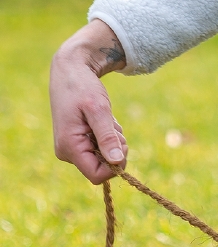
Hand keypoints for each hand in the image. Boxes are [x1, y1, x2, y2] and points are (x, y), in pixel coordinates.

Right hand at [50, 19, 128, 182]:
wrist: (71, 70)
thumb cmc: (83, 86)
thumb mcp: (98, 110)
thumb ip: (107, 136)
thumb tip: (116, 161)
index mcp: (69, 147)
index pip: (97, 176)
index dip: (115, 166)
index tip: (121, 144)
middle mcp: (67, 152)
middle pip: (103, 167)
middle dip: (114, 148)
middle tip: (112, 126)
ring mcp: (72, 147)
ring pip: (105, 156)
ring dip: (113, 139)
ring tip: (105, 119)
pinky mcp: (78, 141)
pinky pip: (101, 147)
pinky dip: (108, 135)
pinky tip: (102, 119)